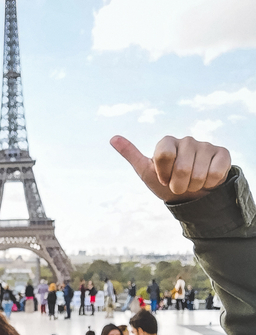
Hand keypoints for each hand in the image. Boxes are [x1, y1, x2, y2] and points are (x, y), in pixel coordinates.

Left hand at [110, 135, 230, 202]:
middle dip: (179, 184)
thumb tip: (112, 138)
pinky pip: (216, 173)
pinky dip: (210, 183)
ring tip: (192, 183)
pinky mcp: (223, 154)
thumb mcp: (145, 171)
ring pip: (199, 173)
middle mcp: (187, 140)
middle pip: (182, 168)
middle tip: (178, 184)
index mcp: (167, 142)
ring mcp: (206, 145)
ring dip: (194, 185)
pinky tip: (207, 180)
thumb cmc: (166, 183)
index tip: (163, 178)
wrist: (191, 196)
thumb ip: (131, 154)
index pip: (164, 155)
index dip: (164, 173)